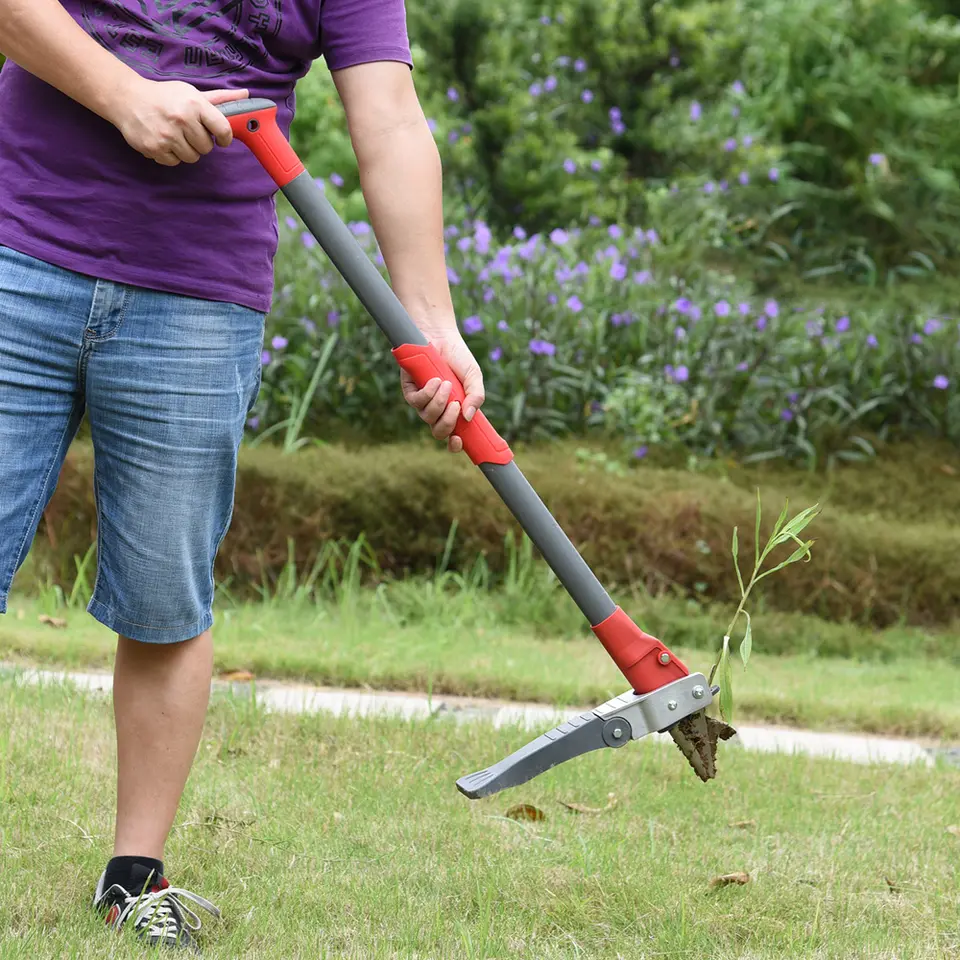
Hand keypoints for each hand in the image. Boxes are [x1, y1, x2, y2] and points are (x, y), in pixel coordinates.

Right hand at [106, 78, 248, 166]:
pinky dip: (171, 155)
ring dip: (187, 150)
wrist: (126, 98)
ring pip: (192, 157)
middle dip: (200, 142)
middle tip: (189, 131)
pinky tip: (164, 140)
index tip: (222, 139)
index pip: (223, 129)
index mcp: (194, 104)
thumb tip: (246, 95)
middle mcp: (182, 119)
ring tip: (176, 135)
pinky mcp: (155, 147)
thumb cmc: (164, 96)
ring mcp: (167, 135)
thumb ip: (220, 98)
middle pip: (207, 148)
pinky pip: (174, 162)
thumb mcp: (191, 92)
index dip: (225, 138)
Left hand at [402, 330, 485, 453]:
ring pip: (428, 417)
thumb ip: (476, 396)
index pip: (453, 437)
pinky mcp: (410, 391)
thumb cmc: (458, 358)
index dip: (454, 445)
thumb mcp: (474, 377)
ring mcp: (423, 402)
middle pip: (438, 432)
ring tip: (447, 384)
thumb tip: (468, 417)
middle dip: (447, 423)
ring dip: (439, 403)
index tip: (458, 441)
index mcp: (454, 411)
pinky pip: (416, 401)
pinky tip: (435, 380)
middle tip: (456, 405)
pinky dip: (428, 393)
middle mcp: (437, 410)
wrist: (441, 337)